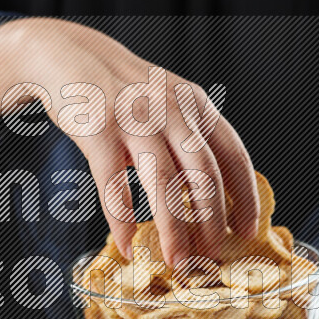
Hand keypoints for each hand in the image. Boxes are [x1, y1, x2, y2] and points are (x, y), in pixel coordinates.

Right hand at [0, 18, 258, 264]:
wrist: (69, 56)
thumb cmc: (123, 91)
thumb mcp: (167, 102)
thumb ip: (189, 139)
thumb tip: (211, 199)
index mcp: (195, 105)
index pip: (234, 155)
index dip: (245, 197)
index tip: (249, 231)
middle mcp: (171, 110)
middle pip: (204, 174)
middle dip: (212, 222)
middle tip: (214, 256)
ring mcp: (134, 119)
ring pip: (163, 183)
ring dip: (173, 230)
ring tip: (178, 261)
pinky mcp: (98, 131)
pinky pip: (114, 185)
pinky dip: (121, 221)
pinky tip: (127, 244)